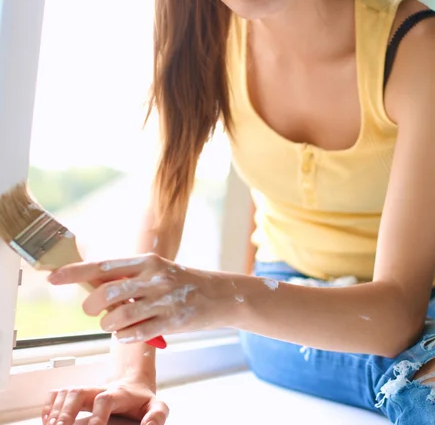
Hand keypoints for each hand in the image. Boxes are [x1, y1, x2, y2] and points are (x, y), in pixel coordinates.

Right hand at [42, 378, 168, 424]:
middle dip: (66, 411)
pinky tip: (47, 421)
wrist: (133, 384)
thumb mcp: (156, 406)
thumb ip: (157, 416)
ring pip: (66, 392)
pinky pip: (58, 394)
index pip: (105, 399)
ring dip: (56, 411)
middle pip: (78, 392)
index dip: (97, 415)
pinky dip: (49, 407)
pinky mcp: (77, 394)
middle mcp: (100, 389)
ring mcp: (87, 390)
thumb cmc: (142, 401)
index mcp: (119, 394)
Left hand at [47, 253, 228, 342]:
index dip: (75, 272)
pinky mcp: (171, 322)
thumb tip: (92, 285)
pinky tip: (132, 332)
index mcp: (147, 261)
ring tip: (117, 324)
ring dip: (109, 326)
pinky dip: (125, 337)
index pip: (103, 266)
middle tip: (95, 312)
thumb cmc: (181, 282)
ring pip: (117, 319)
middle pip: (105, 295)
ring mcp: (163, 300)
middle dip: (91, 308)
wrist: (218, 295)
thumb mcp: (157, 270)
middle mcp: (154, 277)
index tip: (52, 277)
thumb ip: (128, 277)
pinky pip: (134, 334)